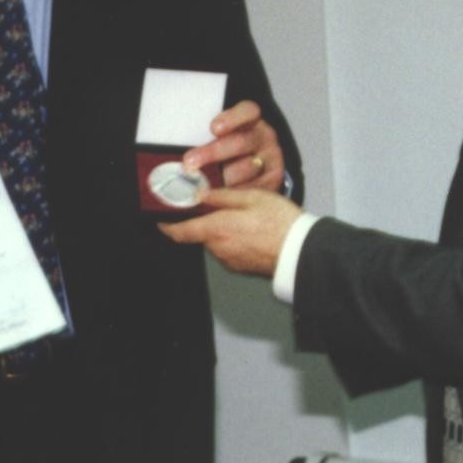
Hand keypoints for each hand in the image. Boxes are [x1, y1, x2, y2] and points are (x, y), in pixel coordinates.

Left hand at [158, 187, 302, 275]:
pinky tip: (252, 230)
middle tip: (222, 205)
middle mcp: (218, 248)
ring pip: (216, 241)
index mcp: (216, 229)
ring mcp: (229, 261)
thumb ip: (221, 196)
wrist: (301, 252)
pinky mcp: (240, 267)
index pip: (180, 231)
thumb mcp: (251, 197)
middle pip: (200, 233)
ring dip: (222, 229)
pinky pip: (229, 250)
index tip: (161, 218)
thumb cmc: (280, 223)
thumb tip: (200, 194)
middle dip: (206, 220)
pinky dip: (234, 239)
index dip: (167, 225)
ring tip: (245, 216)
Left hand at [180, 100, 285, 191]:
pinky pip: (253, 189)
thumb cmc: (229, 148)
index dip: (231, 119)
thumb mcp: (220, 135)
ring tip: (201, 187)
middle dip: (212, 153)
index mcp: (251, 118)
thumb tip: (184, 155)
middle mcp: (264, 136)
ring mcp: (271, 158)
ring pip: (245, 168)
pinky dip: (234, 195)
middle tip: (189, 162)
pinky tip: (219, 200)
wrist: (257, 164)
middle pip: (240, 142)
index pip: (246, 111)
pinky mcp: (274, 179)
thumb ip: (204, 137)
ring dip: (222, 179)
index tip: (214, 128)